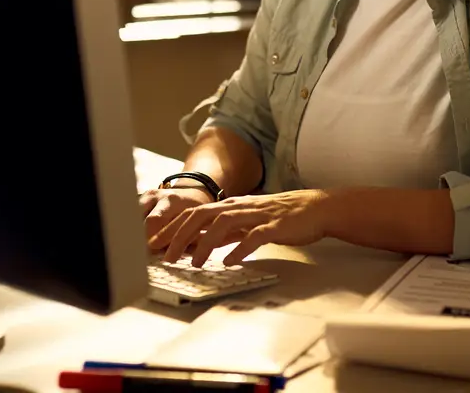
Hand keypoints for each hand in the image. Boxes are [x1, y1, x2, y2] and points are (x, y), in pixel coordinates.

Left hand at [149, 190, 330, 266]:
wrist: (316, 208)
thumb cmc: (281, 217)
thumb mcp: (247, 222)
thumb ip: (225, 232)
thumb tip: (199, 244)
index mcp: (231, 206)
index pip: (194, 213)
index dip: (172, 228)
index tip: (153, 244)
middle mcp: (240, 207)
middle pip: (202, 215)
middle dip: (179, 235)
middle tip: (164, 256)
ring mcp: (258, 215)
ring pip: (224, 223)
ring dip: (204, 242)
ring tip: (192, 263)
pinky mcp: (276, 226)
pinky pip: (255, 236)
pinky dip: (240, 248)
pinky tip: (229, 261)